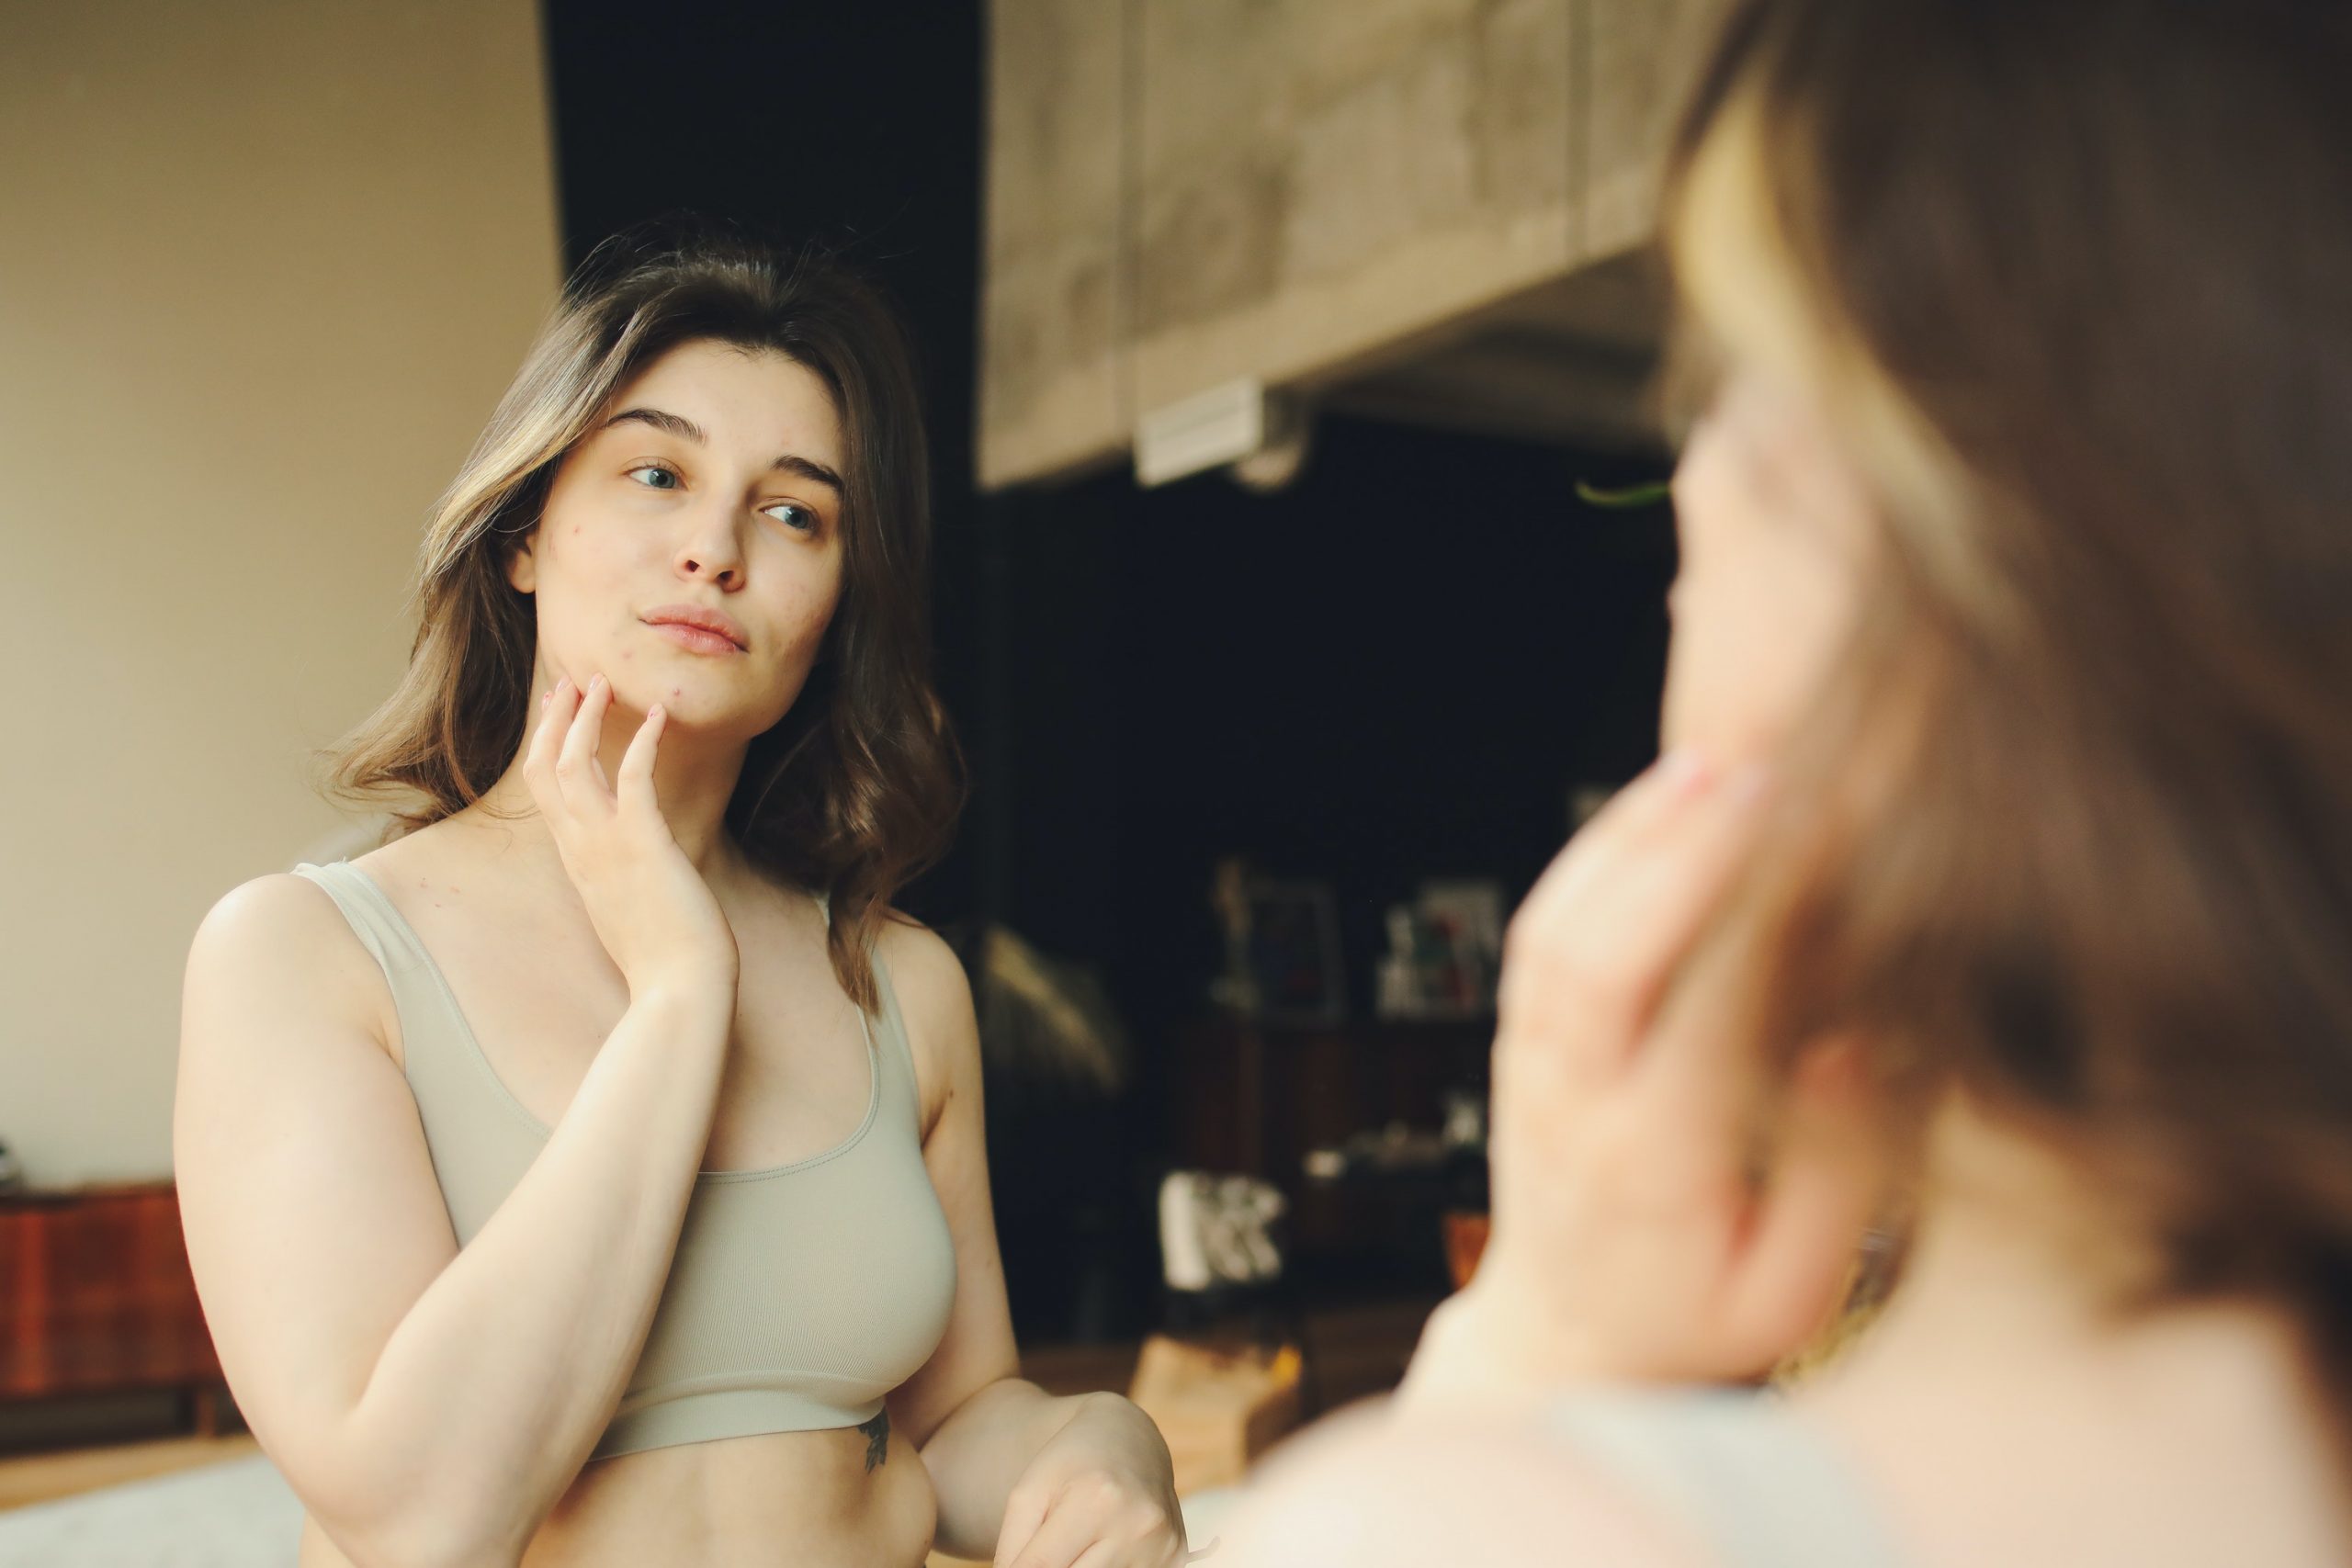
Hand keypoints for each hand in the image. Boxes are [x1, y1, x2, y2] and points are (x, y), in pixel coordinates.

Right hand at [522, 672, 738, 995]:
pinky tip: (659, 715)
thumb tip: (633, 869)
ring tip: (604, 682)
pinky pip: (633, 778)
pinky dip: (643, 741)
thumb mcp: (627, 910)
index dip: (547, 745)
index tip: (558, 712)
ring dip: (587, 717)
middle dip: (556, 720)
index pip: (545, 791)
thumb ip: (619, 881)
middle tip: (573, 680)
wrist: (678, 990)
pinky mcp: (644, 845)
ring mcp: (607, 846)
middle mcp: (581, 849)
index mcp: (576, 862)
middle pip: (546, 768)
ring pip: (575, 764)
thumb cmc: (664, 959)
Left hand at [996, 1394, 1188, 1567]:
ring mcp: (1163, 1545)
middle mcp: (1138, 1525)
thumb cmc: (1069, 1464)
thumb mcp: (1029, 1491)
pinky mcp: (1176, 1557)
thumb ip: (1012, 1545)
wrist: (1128, 1437)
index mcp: (1096, 1501)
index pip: (1041, 1567)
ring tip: (1076, 1542)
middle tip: (1051, 1547)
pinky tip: (1100, 1547)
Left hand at [1401, 753, 1878, 1406]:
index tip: (1831, 853)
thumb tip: (1850, 1044)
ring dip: (1629, 836)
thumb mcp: (1787, 1289)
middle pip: (1604, 954)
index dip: (1762, 925)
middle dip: (1681, 855)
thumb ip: (1828, 1176)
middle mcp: (1571, 1101)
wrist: (1562, 1340)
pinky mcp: (1518, 1038)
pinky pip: (1539, 930)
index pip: (1702, 1018)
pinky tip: (1653, 804)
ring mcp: (1529, 1063)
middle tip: (1766, 776)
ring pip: (1558, 926)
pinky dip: (1592, 856)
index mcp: (1647, 1166)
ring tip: (1711, 763)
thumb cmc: (1693, 1318)